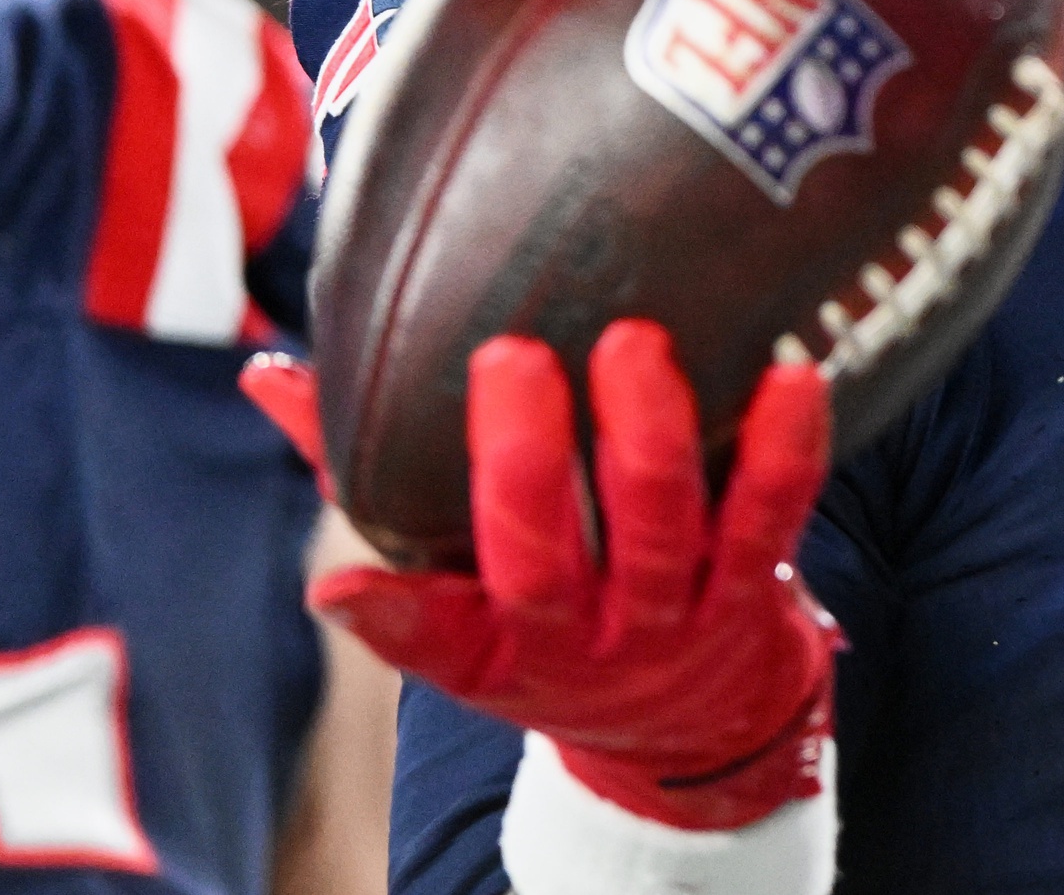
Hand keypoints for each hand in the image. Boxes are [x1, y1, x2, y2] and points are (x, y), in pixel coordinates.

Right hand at [241, 321, 839, 828]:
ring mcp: (672, 613)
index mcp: (492, 640)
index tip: (337, 587)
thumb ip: (364, 476)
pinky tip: (793, 375)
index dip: (386, 612)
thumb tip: (270, 376)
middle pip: (543, 559)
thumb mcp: (454, 582)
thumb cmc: (550, 613)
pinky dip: (785, 446)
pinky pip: (774, 513)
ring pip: (659, 529)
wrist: (695, 718)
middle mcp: (580, 635)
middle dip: (524, 461)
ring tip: (635, 346)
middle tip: (510, 356)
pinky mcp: (758, 584)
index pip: (426, 631)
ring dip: (647, 435)